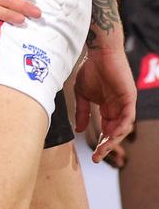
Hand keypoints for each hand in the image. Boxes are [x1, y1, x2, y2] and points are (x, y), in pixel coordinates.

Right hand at [74, 43, 135, 163]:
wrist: (99, 51)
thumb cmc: (90, 69)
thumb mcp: (82, 94)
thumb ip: (82, 112)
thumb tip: (78, 130)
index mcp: (107, 108)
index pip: (106, 130)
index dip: (101, 143)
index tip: (93, 155)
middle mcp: (118, 108)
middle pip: (115, 132)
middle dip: (106, 146)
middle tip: (97, 157)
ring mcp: (125, 103)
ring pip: (122, 127)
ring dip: (114, 139)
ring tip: (103, 148)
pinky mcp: (130, 97)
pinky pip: (128, 116)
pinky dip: (122, 126)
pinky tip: (113, 135)